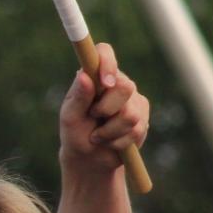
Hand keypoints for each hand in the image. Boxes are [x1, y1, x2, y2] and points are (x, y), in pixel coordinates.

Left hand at [59, 43, 147, 177]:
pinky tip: (111, 142)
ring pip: (130, 114)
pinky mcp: (143, 117)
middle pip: (125, 86)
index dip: (108, 63)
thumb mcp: (70, 117)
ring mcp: (133, 99)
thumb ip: (78, 97)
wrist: (89, 159)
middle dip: (107, 109)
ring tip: (98, 136)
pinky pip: (136, 129)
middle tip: (93, 117)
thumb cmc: (75, 134)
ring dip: (110, 131)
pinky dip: (118, 141)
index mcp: (95, 75)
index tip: (105, 83)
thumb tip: (83, 74)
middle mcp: (117, 83)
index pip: (105, 53)